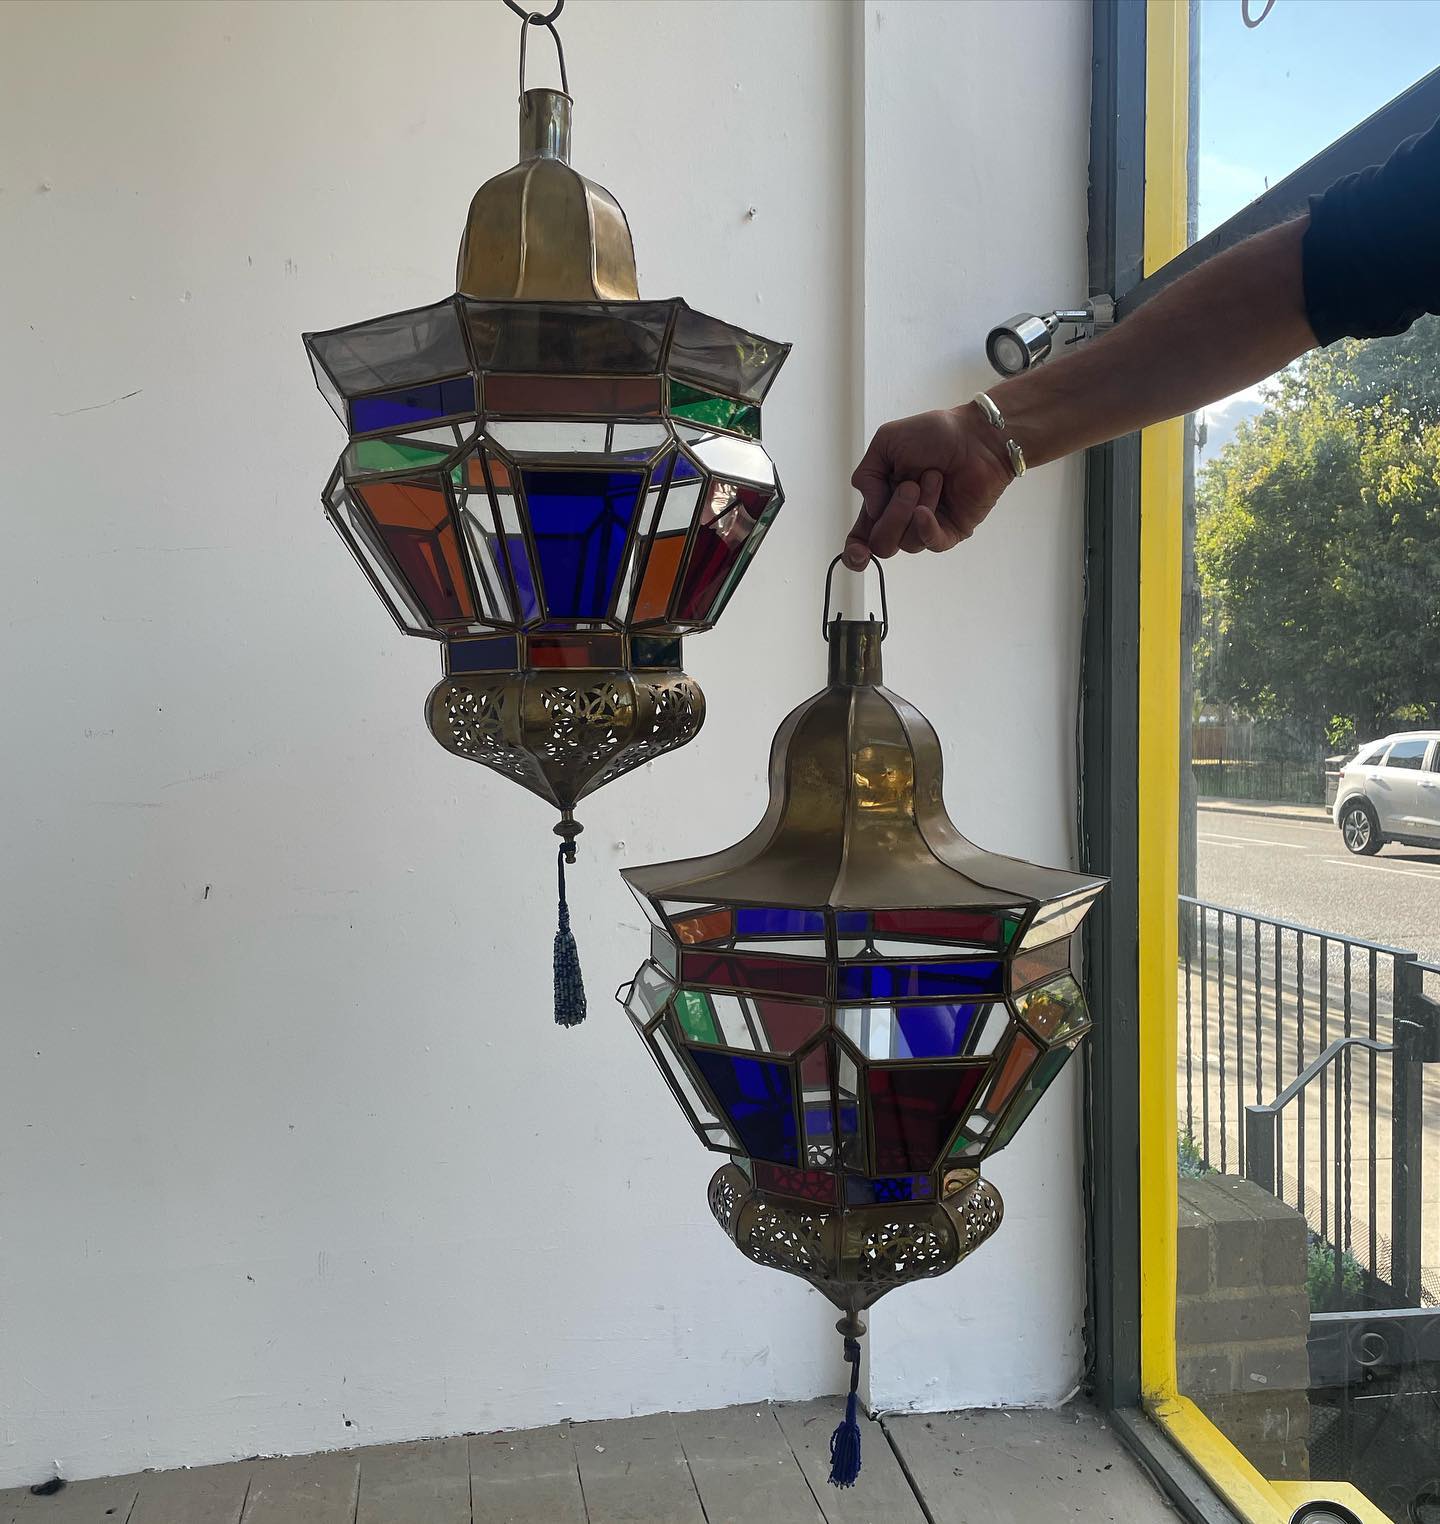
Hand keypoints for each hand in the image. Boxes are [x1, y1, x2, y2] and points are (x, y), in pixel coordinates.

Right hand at [843, 405, 1013, 568]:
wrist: (975, 435)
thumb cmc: (934, 434)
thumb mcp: (885, 443)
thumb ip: (866, 476)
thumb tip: (872, 511)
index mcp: (883, 500)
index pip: (862, 538)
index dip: (855, 552)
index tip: (857, 553)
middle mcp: (903, 518)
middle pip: (881, 544)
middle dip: (891, 516)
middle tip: (909, 485)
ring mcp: (928, 526)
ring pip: (906, 543)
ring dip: (915, 508)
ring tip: (933, 477)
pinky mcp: (952, 531)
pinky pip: (931, 543)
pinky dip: (925, 527)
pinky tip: (925, 509)